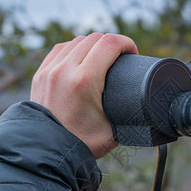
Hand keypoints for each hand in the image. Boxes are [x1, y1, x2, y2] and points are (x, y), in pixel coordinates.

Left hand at [30, 33, 137, 158]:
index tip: (133, 53)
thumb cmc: (82, 144)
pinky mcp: (40, 74)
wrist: (47, 152)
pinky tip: (81, 57)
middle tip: (120, 58)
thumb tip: (149, 109)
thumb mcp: (114, 131)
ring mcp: (49, 71)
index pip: (110, 43)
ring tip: (102, 57)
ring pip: (76, 41)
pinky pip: (60, 49)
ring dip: (93, 45)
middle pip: (94, 38)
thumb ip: (131, 117)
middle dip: (112, 44)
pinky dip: (74, 49)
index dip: (126, 43)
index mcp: (85, 81)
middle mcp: (64, 70)